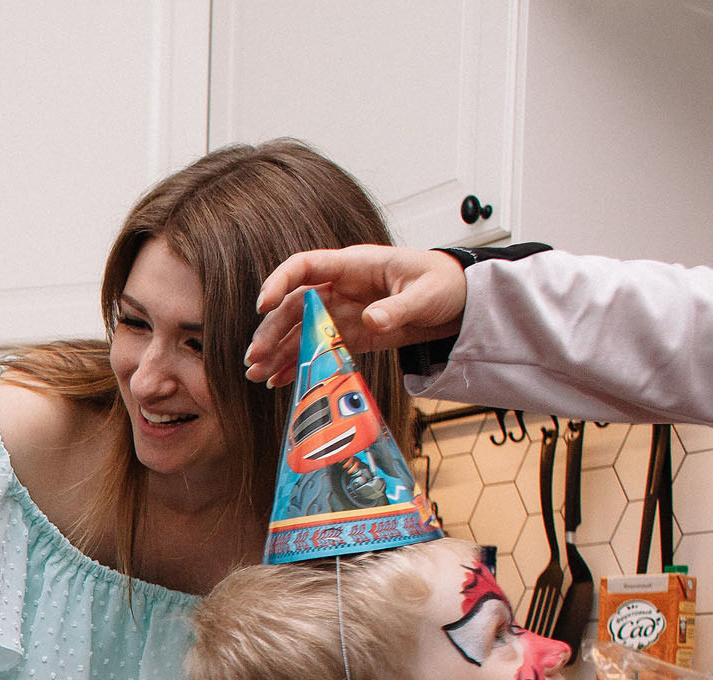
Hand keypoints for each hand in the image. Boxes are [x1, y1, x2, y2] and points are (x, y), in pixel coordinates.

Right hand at [243, 245, 469, 386]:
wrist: (457, 301)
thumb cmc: (443, 283)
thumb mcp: (426, 293)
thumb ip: (397, 307)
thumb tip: (372, 320)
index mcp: (353, 265)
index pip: (304, 266)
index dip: (279, 282)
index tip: (263, 305)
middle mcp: (339, 287)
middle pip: (293, 306)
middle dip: (271, 332)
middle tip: (255, 358)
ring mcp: (342, 312)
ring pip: (298, 331)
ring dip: (277, 353)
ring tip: (258, 375)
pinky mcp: (349, 335)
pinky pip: (316, 349)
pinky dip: (297, 365)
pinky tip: (279, 381)